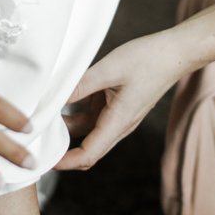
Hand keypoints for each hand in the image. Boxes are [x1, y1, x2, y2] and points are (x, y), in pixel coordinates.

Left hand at [56, 33, 178, 170]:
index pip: (88, 154)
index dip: (65, 162)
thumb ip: (80, 85)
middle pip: (87, 149)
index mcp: (118, 122)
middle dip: (62, 149)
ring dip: (68, 129)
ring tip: (45, 115)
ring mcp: (119, 115)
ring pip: (88, 131)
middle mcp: (119, 124)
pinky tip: (62, 100)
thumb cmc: (149, 59)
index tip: (44, 159)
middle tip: (38, 138)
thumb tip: (53, 99)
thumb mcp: (109, 69)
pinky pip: (94, 116)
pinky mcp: (118, 105)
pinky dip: (77, 113)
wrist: (176, 52)